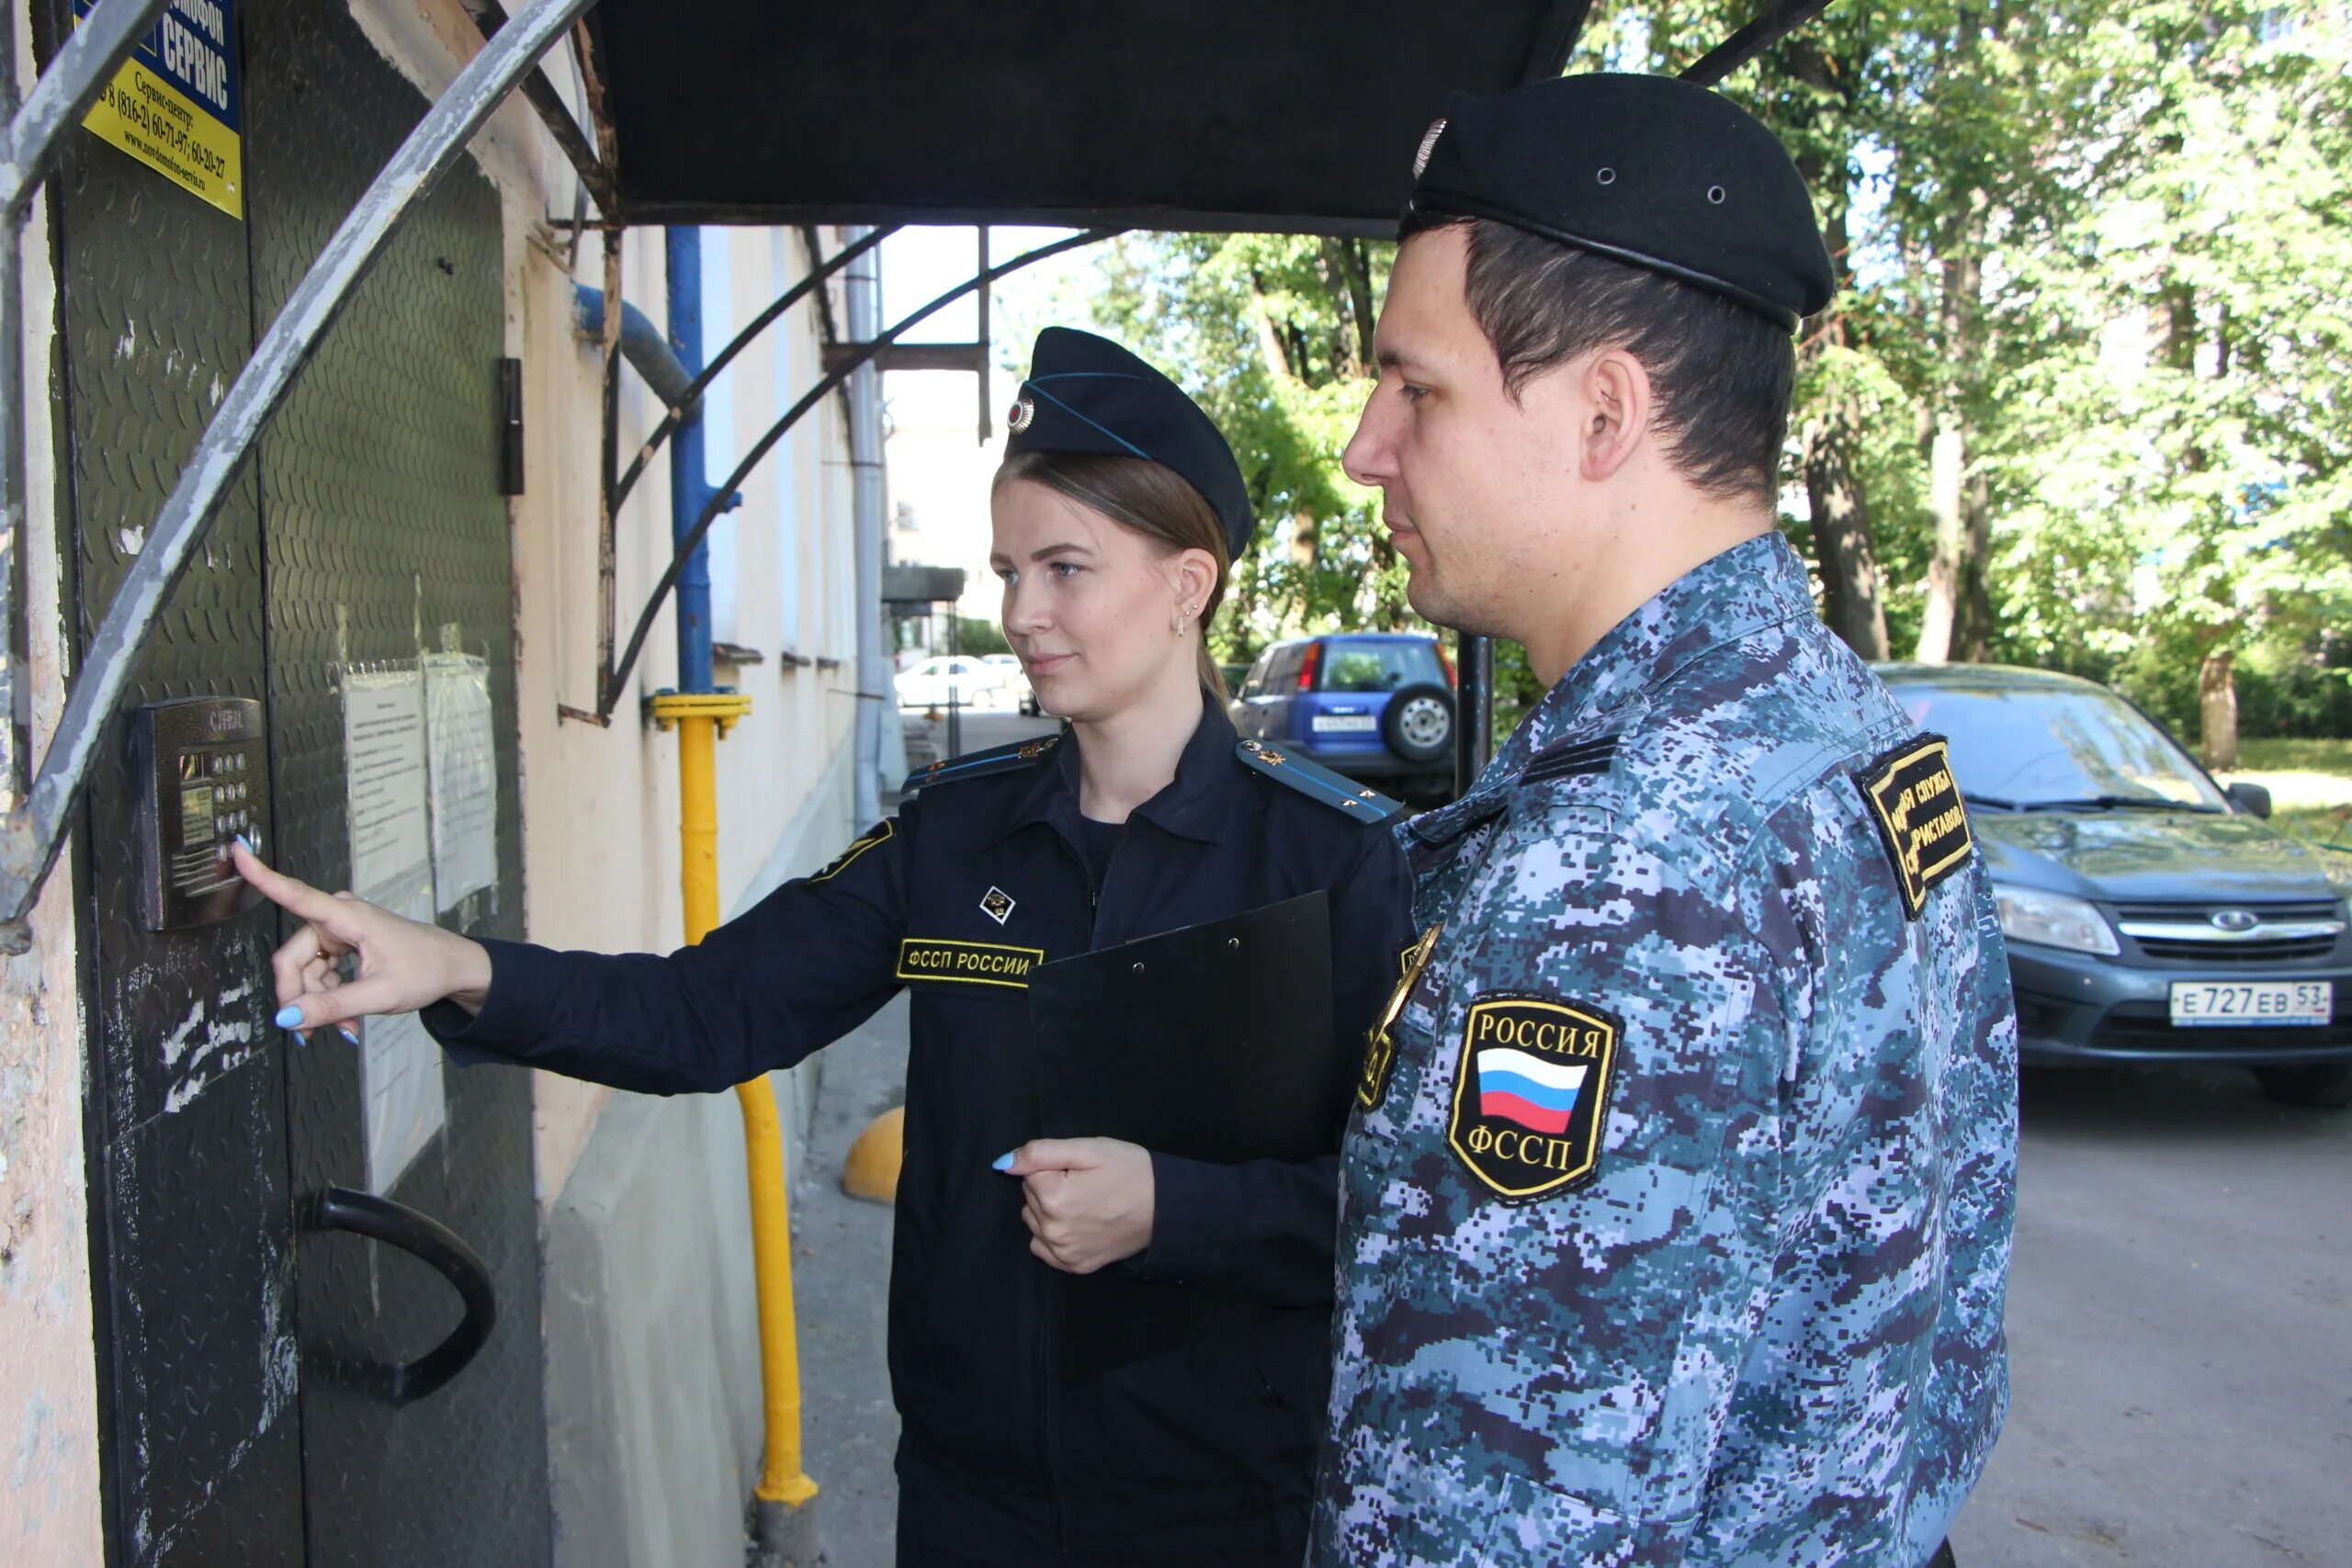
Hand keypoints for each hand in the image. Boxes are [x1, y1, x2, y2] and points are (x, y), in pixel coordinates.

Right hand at [229, 839, 492, 1040]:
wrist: (454, 968)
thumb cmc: (425, 971)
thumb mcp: (380, 994)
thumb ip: (332, 1006)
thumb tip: (287, 1018)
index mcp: (346, 916)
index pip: (295, 894)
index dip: (262, 874)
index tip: (236, 849)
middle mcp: (336, 917)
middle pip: (291, 959)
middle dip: (300, 997)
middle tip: (313, 1032)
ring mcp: (337, 931)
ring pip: (303, 972)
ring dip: (317, 1003)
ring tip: (345, 1027)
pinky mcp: (340, 944)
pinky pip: (317, 974)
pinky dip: (327, 998)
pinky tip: (347, 1019)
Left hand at [999, 1138, 1155, 1274]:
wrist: (1166, 1208)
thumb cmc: (1130, 1172)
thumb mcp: (1089, 1149)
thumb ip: (1041, 1152)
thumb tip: (1004, 1163)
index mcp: (1052, 1197)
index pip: (1028, 1171)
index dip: (1053, 1166)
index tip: (1078, 1169)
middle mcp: (1051, 1230)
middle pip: (1029, 1197)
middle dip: (1049, 1186)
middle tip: (1084, 1184)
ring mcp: (1062, 1252)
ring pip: (1033, 1221)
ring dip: (1049, 1210)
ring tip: (1084, 1202)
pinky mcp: (1074, 1265)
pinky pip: (1042, 1247)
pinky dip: (1052, 1235)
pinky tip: (1077, 1224)